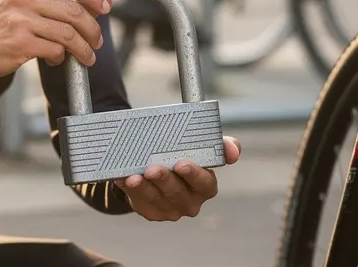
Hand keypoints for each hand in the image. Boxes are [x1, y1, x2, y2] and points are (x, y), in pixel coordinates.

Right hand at [0, 0, 111, 80]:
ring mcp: (21, 21)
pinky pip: (55, 51)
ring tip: (86, 55)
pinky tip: (58, 60)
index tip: (105, 7)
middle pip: (73, 11)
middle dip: (92, 28)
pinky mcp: (20, 44)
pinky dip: (62, 58)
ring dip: (83, 48)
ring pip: (68, 34)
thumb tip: (87, 5)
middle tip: (96, 40)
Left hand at [114, 136, 240, 221]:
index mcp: (205, 186)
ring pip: (156, 199)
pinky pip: (139, 202)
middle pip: (177, 193)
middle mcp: (190, 201)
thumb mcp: (203, 148)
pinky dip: (130, 190)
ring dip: (144, 188)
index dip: (194, 174)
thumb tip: (233, 152)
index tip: (182, 164)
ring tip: (134, 177)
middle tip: (153, 168)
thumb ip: (221, 146)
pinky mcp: (151, 212)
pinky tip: (123, 179)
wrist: (158, 168)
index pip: (205, 183)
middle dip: (165, 180)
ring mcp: (169, 209)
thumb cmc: (184, 155)